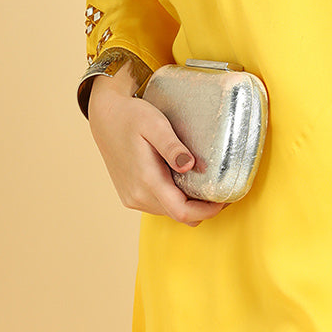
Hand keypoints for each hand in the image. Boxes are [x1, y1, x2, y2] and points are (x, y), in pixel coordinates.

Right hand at [87, 73, 227, 226]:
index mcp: (146, 180)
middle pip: (179, 215)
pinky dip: (175, 200)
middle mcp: (137, 196)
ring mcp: (132, 198)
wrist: (105, 117)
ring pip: (170, 213)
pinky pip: (160, 206)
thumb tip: (190, 165)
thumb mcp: (155, 124)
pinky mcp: (130, 196)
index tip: (225, 198)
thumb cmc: (131, 117)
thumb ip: (172, 146)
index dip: (208, 211)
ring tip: (205, 183)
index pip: (182, 212)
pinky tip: (183, 180)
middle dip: (203, 208)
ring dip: (189, 204)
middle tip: (222, 189)